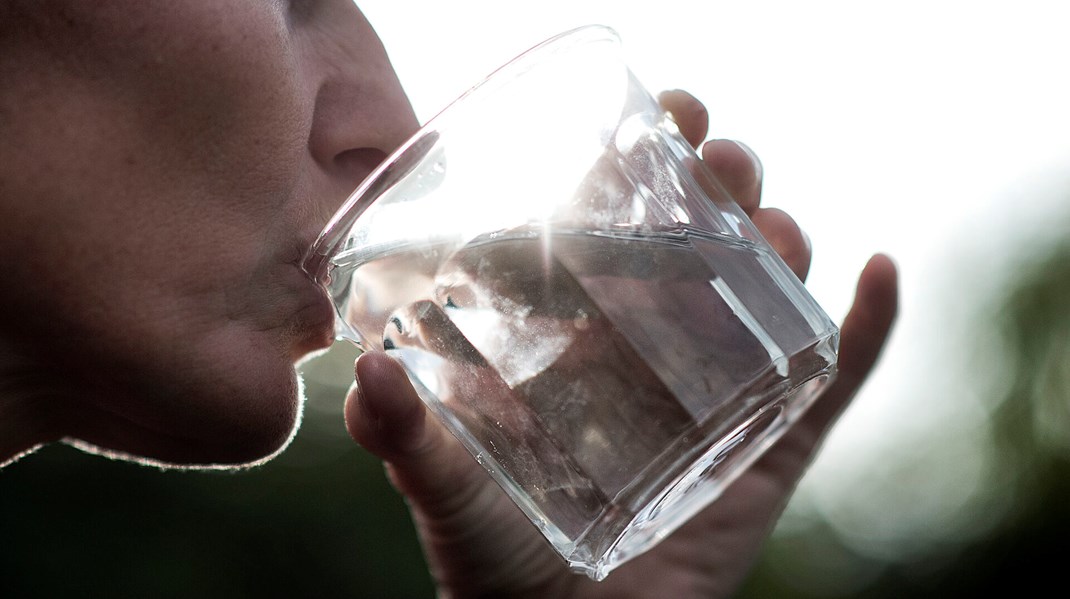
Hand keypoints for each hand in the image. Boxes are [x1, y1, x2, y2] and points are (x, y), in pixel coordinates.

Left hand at [344, 90, 897, 598]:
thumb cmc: (497, 566)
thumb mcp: (447, 491)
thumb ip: (407, 440)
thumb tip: (367, 376)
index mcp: (585, 339)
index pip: (626, 228)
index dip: (651, 163)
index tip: (665, 112)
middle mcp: (656, 356)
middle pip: (710, 245)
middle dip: (728, 185)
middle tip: (723, 160)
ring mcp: (720, 399)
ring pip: (772, 297)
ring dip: (788, 241)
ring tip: (776, 224)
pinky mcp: (768, 456)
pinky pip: (831, 384)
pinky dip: (866, 328)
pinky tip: (878, 270)